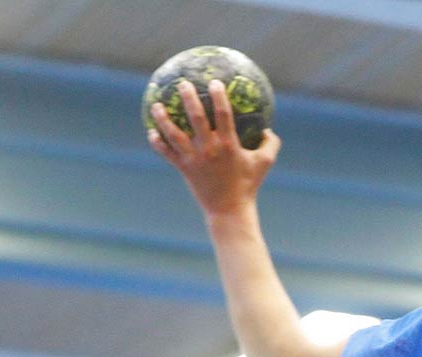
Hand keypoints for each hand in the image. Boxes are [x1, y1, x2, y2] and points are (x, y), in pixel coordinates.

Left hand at [148, 79, 281, 216]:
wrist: (230, 210)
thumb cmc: (248, 186)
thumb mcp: (264, 164)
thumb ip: (270, 145)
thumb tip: (269, 130)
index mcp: (229, 144)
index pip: (223, 114)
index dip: (218, 96)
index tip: (214, 82)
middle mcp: (210, 149)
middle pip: (196, 118)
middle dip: (189, 98)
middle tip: (182, 83)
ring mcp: (195, 159)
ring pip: (175, 134)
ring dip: (164, 118)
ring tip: (156, 105)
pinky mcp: (184, 169)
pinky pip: (168, 153)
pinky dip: (158, 143)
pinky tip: (151, 133)